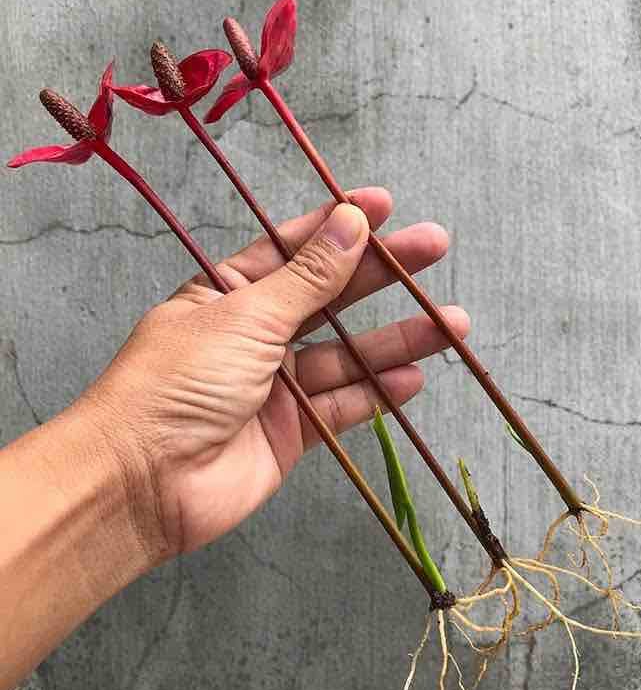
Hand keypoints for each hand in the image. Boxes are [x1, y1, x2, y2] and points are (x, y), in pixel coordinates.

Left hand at [81, 187, 467, 559]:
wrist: (140, 483)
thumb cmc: (175, 385)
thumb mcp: (246, 316)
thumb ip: (308, 278)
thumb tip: (350, 225)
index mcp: (225, 294)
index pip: (290, 249)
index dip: (337, 226)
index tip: (383, 205)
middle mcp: (252, 335)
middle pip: (329, 297)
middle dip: (383, 274)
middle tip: (435, 247)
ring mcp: (273, 386)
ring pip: (346, 355)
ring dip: (396, 339)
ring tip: (451, 323)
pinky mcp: (289, 434)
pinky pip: (343, 406)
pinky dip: (377, 393)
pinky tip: (414, 377)